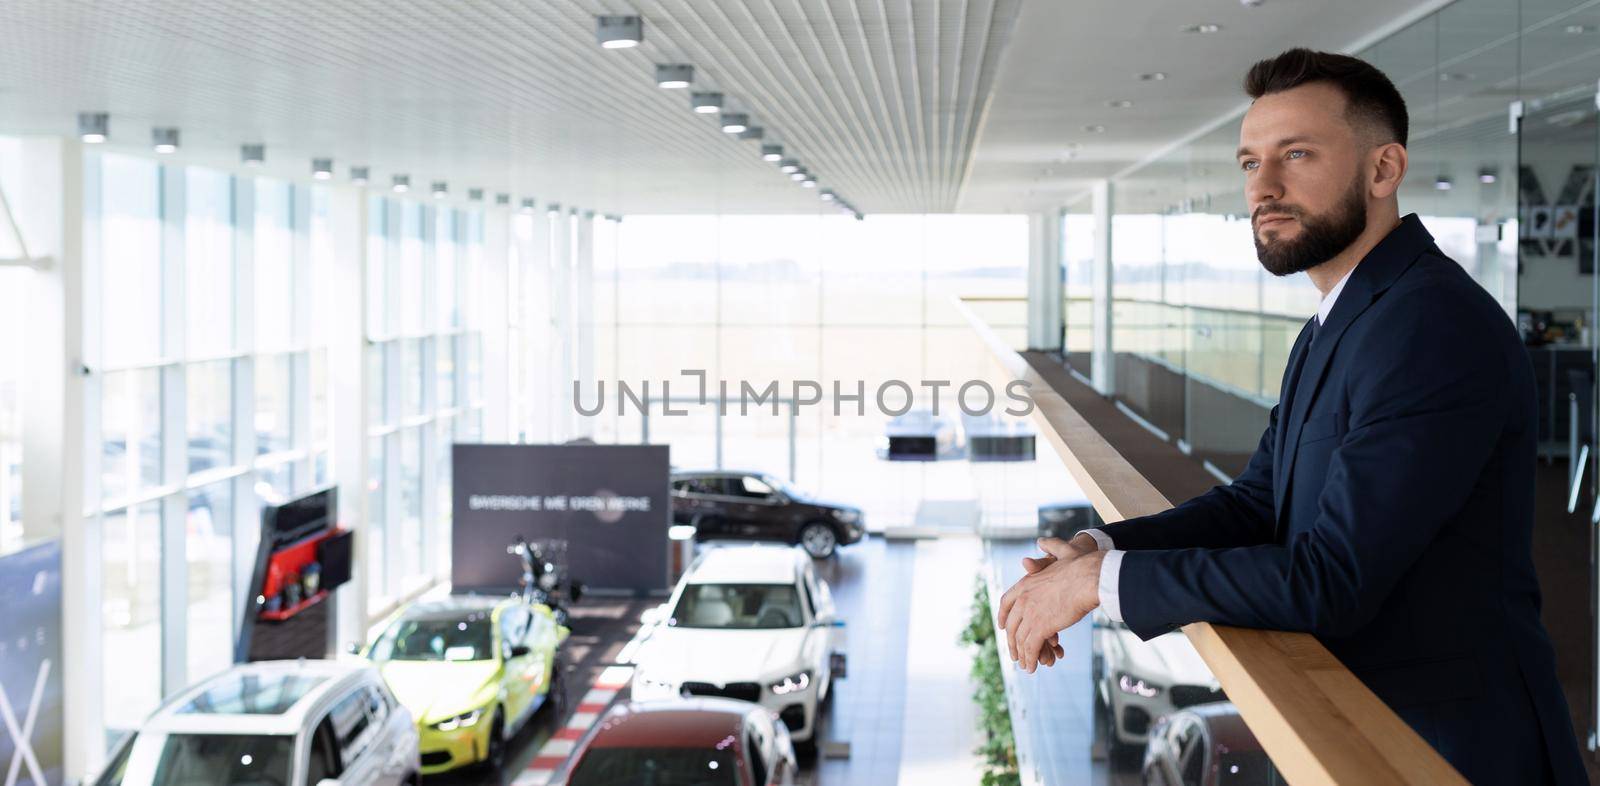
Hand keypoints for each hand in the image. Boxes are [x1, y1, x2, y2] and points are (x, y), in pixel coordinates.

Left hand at [998, 539, 1104, 673]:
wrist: (1092, 577)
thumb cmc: (1083, 564)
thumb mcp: (1063, 552)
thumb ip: (1051, 547)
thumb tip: (1041, 541)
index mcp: (1026, 583)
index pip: (1006, 601)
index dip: (1004, 616)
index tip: (1003, 626)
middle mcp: (1024, 599)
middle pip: (1012, 625)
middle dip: (1013, 641)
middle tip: (1015, 653)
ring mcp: (1031, 613)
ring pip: (1020, 639)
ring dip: (1022, 655)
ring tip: (1025, 665)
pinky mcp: (1042, 626)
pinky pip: (1031, 647)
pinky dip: (1030, 659)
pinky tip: (1032, 668)